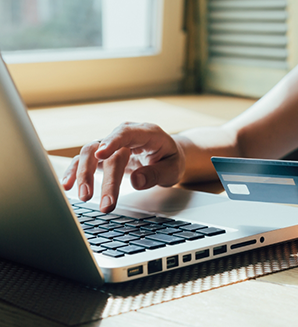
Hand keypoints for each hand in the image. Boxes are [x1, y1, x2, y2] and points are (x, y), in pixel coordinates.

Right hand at [62, 122, 184, 211]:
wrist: (167, 156)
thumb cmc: (170, 160)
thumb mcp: (173, 168)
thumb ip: (156, 174)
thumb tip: (136, 181)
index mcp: (147, 133)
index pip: (126, 133)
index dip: (113, 141)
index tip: (102, 155)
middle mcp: (126, 135)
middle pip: (106, 150)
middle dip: (103, 177)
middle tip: (106, 204)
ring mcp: (112, 144)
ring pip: (90, 153)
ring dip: (84, 174)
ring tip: (84, 197)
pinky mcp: (104, 155)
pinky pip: (85, 160)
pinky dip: (75, 172)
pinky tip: (67, 185)